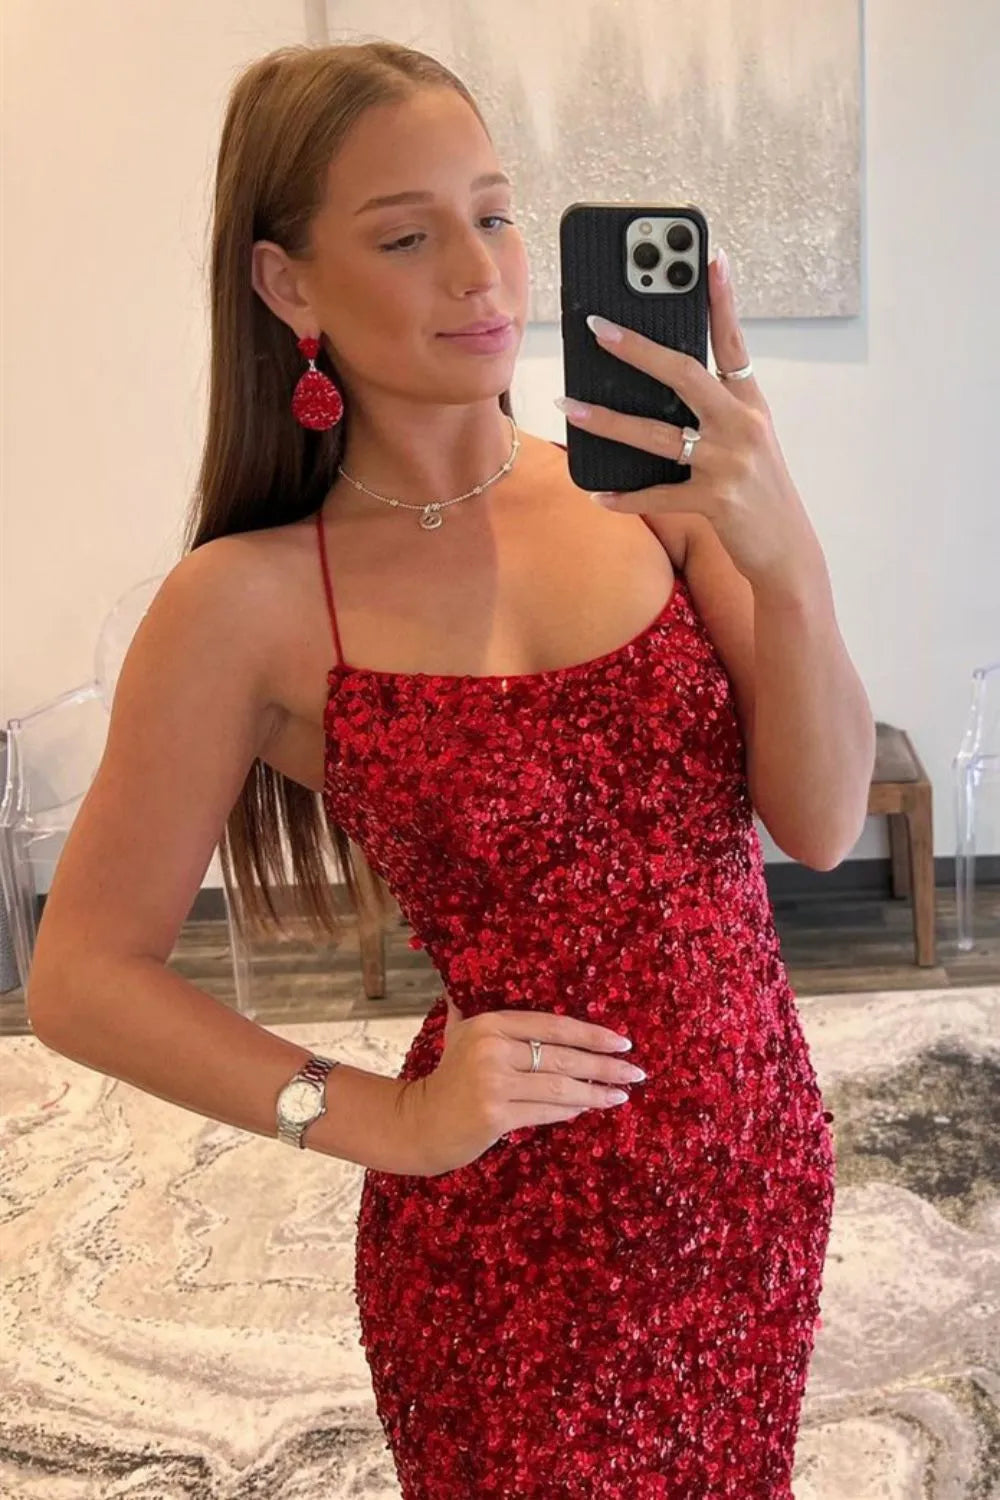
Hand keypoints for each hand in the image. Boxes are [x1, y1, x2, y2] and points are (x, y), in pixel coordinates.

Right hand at [399, 991, 644, 1177]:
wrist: (420, 1123)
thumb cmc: (448, 1077)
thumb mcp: (458, 1034)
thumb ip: (471, 1007)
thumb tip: (471, 977)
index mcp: (490, 1024)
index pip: (552, 1026)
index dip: (591, 1033)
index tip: (621, 1041)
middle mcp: (492, 1049)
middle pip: (562, 1057)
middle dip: (605, 1065)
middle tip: (635, 1071)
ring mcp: (494, 1083)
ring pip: (559, 1087)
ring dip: (595, 1092)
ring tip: (621, 1094)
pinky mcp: (496, 1115)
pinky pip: (546, 1111)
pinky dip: (571, 1110)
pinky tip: (589, 1107)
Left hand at [555, 248, 824, 599]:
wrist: (787, 551)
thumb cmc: (759, 493)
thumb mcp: (749, 443)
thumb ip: (714, 413)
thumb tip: (660, 388)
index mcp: (750, 405)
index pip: (734, 343)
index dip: (722, 301)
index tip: (709, 259)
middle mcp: (742, 426)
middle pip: (685, 375)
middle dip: (638, 349)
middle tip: (597, 328)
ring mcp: (729, 463)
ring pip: (657, 435)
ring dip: (608, 421)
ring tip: (570, 406)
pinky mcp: (715, 501)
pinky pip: (657, 495)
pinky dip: (625, 498)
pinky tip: (598, 495)